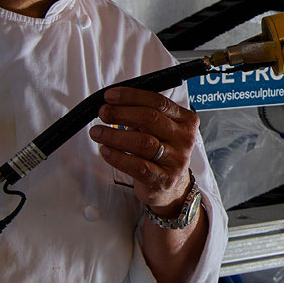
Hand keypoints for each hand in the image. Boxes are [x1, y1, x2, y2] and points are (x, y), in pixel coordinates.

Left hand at [90, 87, 199, 214]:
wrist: (171, 186)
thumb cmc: (161, 152)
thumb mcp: (159, 129)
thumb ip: (142, 114)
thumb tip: (112, 104)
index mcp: (186, 120)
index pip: (158, 102)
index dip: (131, 97)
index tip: (110, 97)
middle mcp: (184, 139)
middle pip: (150, 119)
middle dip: (121, 113)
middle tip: (103, 113)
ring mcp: (176, 160)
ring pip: (142, 142)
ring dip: (115, 135)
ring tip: (97, 132)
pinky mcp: (164, 179)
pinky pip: (138, 166)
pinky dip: (118, 157)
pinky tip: (105, 150)